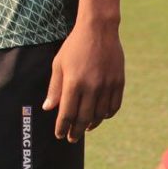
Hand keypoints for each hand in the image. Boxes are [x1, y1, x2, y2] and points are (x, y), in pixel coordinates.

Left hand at [45, 17, 124, 142]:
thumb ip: (55, 88)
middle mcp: (91, 87)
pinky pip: (114, 106)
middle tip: (71, 138)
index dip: (62, 127)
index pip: (67, 113)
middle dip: (76, 131)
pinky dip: (107, 115)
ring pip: (100, 115)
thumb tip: (48, 108)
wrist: (99, 30)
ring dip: (92, 124)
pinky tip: (100, 116)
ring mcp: (107, 86)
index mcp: (73, 83)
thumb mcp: (58, 64)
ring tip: (84, 128)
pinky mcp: (119, 83)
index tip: (59, 135)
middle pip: (83, 118)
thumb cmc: (74, 46)